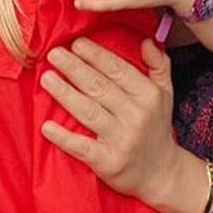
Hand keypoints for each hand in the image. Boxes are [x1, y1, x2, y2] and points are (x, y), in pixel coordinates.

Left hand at [40, 38, 179, 202]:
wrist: (159, 171)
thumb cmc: (157, 126)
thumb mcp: (166, 92)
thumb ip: (159, 65)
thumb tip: (146, 41)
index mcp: (149, 95)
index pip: (119, 70)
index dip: (97, 56)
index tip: (77, 43)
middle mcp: (136, 115)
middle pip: (100, 87)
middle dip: (75, 68)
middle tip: (54, 54)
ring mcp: (122, 139)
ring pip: (88, 111)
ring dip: (65, 94)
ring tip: (47, 78)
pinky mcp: (108, 161)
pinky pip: (82, 147)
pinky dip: (63, 137)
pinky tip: (46, 126)